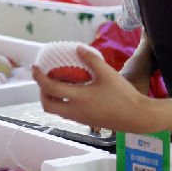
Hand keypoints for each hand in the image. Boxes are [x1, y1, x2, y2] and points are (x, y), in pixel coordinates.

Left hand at [32, 45, 160, 133]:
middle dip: (42, 92)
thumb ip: (91, 60)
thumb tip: (78, 49)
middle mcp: (75, 111)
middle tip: (46, 79)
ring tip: (59, 84)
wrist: (136, 117)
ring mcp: (80, 118)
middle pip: (47, 105)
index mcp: (78, 98)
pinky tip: (74, 92)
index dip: (39, 77)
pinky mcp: (86, 122)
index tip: (35, 67)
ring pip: (56, 111)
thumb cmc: (123, 95)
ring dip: (52, 98)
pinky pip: (67, 113)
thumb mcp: (107, 73)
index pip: (50, 88)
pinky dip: (63, 103)